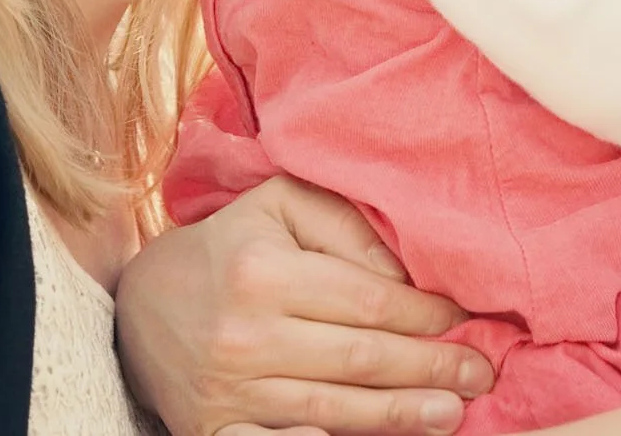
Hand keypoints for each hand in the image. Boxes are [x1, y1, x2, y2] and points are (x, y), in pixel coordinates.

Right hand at [117, 176, 494, 435]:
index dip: (425, 315)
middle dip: (430, 368)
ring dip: (400, 415)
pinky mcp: (215, 430)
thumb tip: (404, 272)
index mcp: (263, 274)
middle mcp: (244, 335)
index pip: (367, 301)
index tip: (465, 318)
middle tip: (480, 373)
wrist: (140, 307)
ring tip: (452, 412)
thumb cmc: (230, 247)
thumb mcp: (279, 206)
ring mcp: (228, 391)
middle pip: (360, 359)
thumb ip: (345, 224)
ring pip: (333, 410)